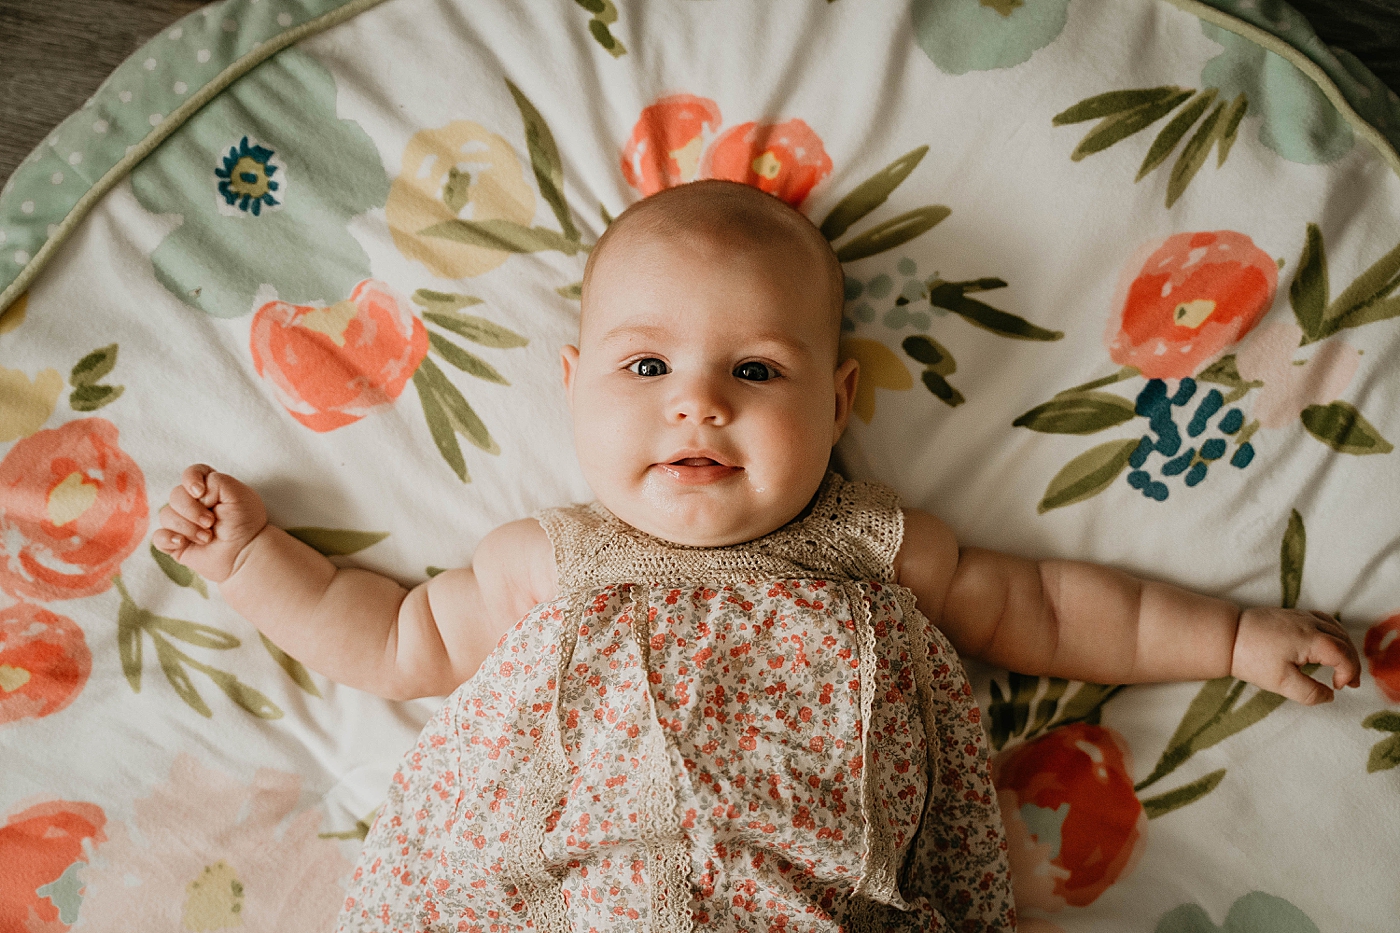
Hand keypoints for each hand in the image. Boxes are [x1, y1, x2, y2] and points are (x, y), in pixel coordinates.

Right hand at [154, 464, 268, 583]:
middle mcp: (191, 503)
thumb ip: (216, 482)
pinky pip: (158, 537)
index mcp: (207, 487)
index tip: (200, 492)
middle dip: (192, 510)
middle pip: (176, 495)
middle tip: (211, 522)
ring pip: (166, 515)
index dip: (191, 479)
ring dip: (188, 528)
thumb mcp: (239, 494)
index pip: (191, 473)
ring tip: (207, 538)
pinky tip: (183, 543)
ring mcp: (181, 522)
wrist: (246, 553)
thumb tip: (196, 493)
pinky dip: (168, 538)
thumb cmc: (245, 523)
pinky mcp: (174, 542)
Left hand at [1230, 607, 1360, 704]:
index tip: (1338, 687)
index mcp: (1312, 638)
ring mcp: (1300, 616)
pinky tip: (1327, 644)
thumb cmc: (1252, 658)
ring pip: (1335, 628)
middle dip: (1351, 662)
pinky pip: (1321, 620)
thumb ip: (1309, 693)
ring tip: (1344, 665)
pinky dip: (1332, 633)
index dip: (1348, 673)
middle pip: (1343, 641)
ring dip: (1344, 647)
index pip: (1344, 655)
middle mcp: (1310, 623)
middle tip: (1349, 682)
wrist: (1226, 635)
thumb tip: (1329, 695)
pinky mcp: (1291, 614)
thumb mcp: (1282, 683)